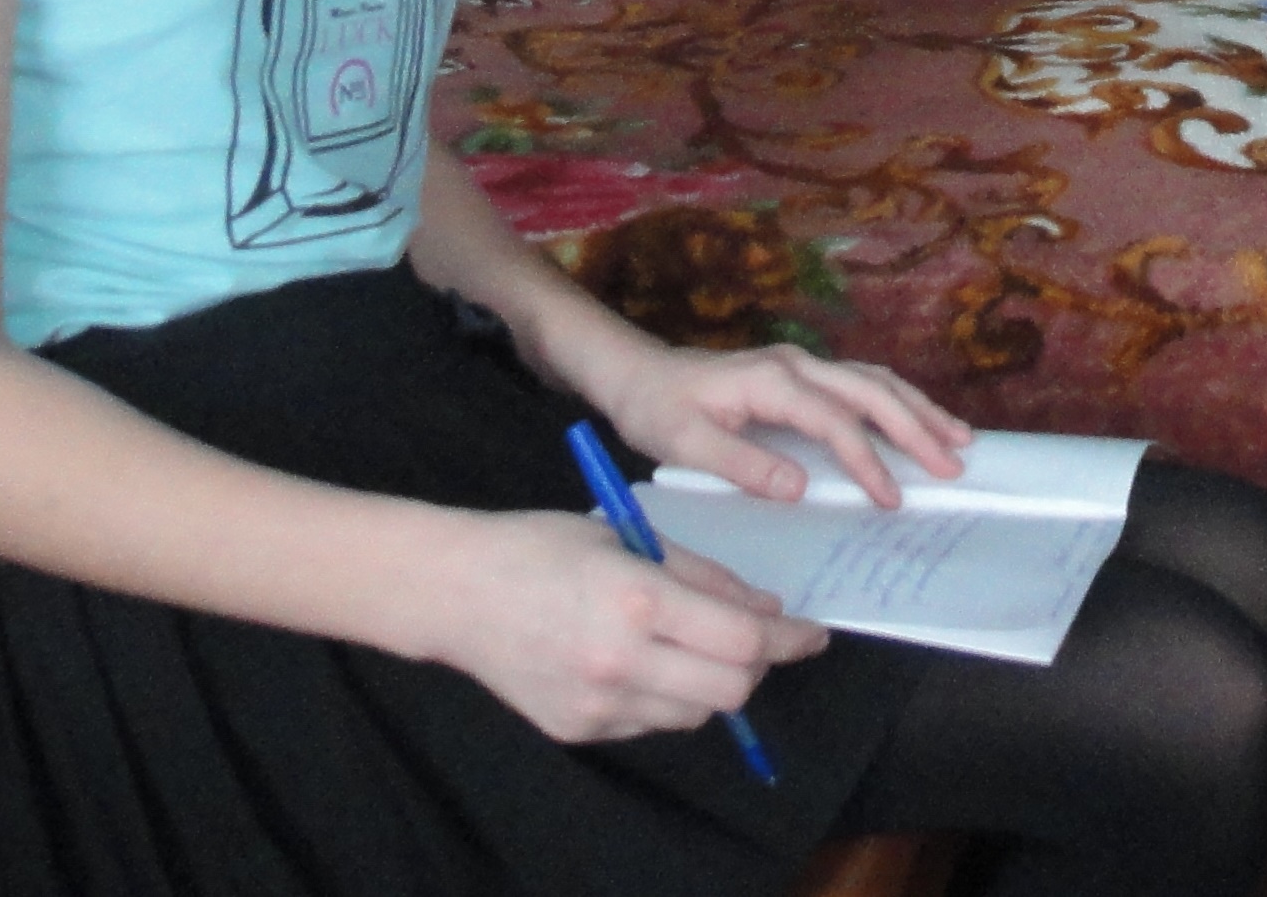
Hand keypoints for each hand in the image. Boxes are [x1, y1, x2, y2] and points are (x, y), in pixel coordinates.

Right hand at [424, 509, 827, 741]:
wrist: (454, 591)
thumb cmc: (541, 546)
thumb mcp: (631, 538)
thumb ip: (703, 578)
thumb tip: (766, 611)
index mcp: (638, 601)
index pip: (742, 641)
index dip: (789, 639)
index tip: (812, 633)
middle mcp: (620, 660)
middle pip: (730, 690)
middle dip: (756, 666)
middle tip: (757, 639)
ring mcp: (596, 703)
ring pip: (694, 714)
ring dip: (711, 684)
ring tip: (690, 644)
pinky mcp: (577, 728)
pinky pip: (650, 723)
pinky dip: (666, 697)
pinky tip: (644, 661)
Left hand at [594, 343, 974, 509]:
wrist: (636, 372)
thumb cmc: (656, 409)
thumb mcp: (685, 444)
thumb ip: (743, 465)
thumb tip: (801, 487)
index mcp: (772, 381)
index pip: (835, 421)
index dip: (867, 460)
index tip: (891, 499)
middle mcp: (797, 365)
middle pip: (872, 390)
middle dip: (917, 427)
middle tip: (953, 466)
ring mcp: (802, 365)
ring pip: (875, 380)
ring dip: (918, 408)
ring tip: (958, 438)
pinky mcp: (801, 374)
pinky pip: (862, 384)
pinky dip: (897, 402)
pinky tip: (916, 421)